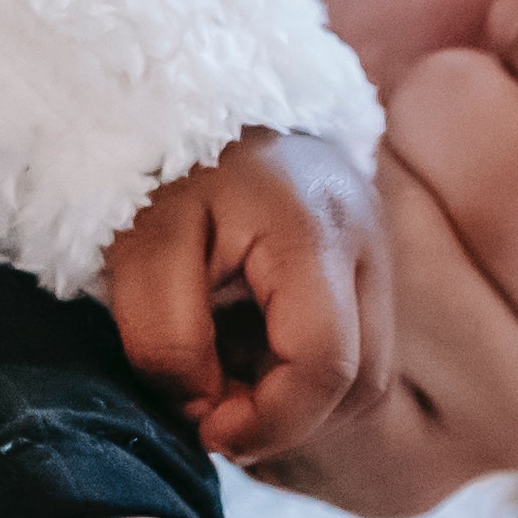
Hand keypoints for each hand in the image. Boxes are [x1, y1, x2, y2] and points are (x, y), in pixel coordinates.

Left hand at [99, 122, 383, 467]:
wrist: (189, 90)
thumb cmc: (161, 167)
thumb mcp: (139, 247)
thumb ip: (166, 339)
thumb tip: (206, 410)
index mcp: (315, 229)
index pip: (326, 364)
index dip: (269, 420)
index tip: (204, 427)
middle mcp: (368, 240)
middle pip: (360, 382)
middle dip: (285, 416)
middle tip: (210, 406)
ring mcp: (378, 250)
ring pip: (366, 375)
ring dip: (297, 398)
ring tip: (227, 371)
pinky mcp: (367, 263)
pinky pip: (356, 350)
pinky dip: (303, 371)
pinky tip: (250, 348)